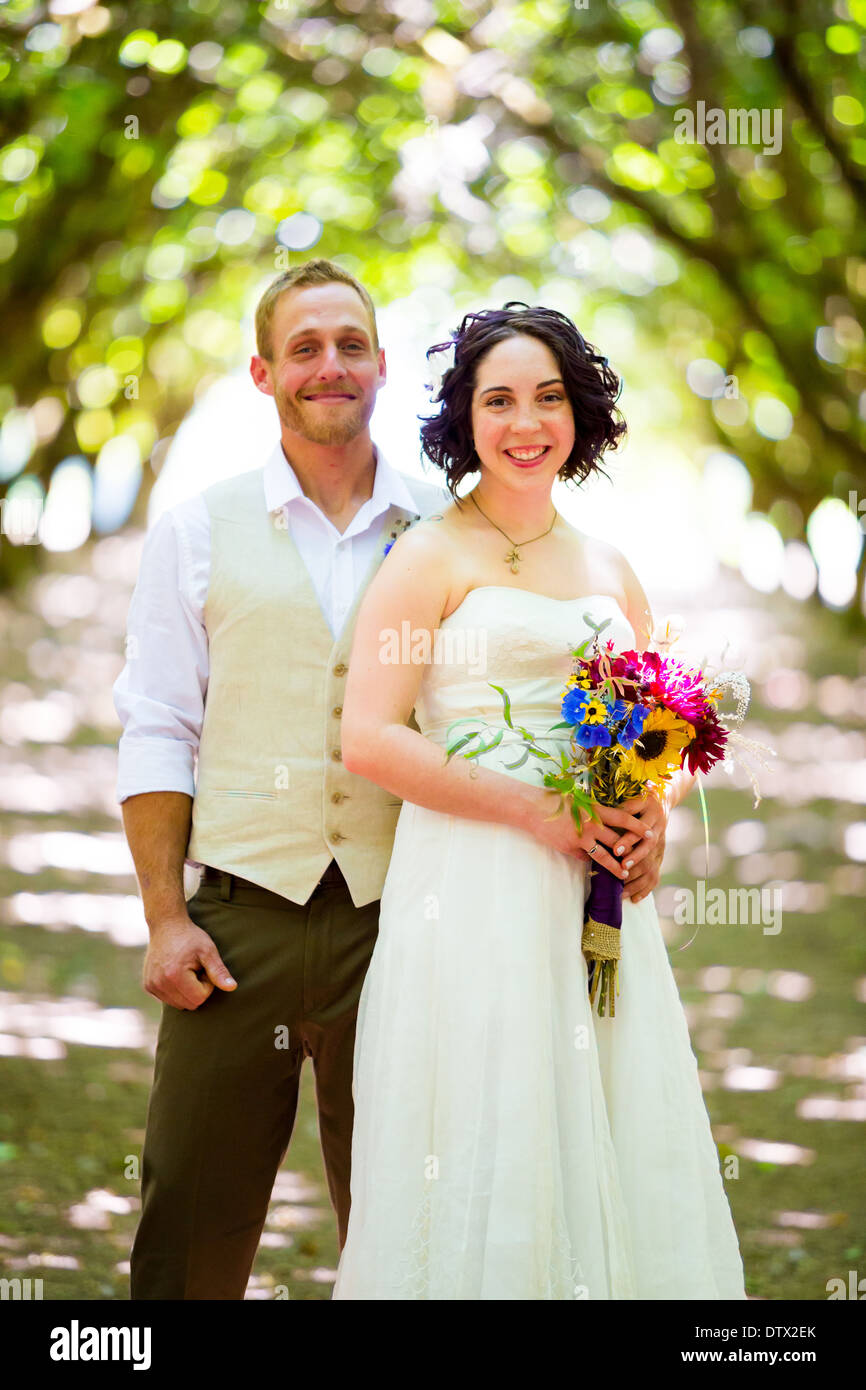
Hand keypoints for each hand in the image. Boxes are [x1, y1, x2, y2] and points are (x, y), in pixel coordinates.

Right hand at [143, 913, 236, 1009]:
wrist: (166, 925)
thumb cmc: (190, 937)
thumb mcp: (208, 951)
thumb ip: (219, 971)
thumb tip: (232, 988)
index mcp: (175, 976)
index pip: (199, 998)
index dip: (207, 985)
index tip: (204, 968)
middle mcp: (159, 984)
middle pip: (189, 1005)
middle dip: (197, 990)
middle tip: (196, 969)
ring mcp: (151, 986)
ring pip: (179, 1005)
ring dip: (186, 991)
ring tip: (186, 971)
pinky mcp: (148, 986)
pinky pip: (168, 999)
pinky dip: (176, 991)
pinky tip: (176, 973)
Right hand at [532, 791, 648, 883]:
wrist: (534, 809)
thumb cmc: (557, 802)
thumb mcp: (580, 802)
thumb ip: (595, 812)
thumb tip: (609, 820)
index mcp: (596, 810)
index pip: (624, 820)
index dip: (639, 828)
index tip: (651, 834)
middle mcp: (591, 825)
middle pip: (617, 841)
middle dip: (630, 852)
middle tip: (643, 859)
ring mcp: (581, 838)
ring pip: (604, 856)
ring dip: (615, 867)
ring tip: (624, 874)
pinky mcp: (570, 848)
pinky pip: (584, 857)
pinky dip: (588, 860)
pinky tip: (591, 863)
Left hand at [602, 791, 668, 904]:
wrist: (661, 801)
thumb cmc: (639, 799)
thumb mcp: (632, 798)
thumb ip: (620, 807)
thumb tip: (599, 812)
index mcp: (652, 814)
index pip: (640, 830)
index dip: (629, 841)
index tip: (616, 850)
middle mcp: (659, 831)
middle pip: (648, 849)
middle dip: (635, 860)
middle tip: (621, 869)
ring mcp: (661, 846)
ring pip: (653, 865)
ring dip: (638, 879)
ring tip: (623, 890)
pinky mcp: (660, 857)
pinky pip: (655, 876)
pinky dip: (645, 889)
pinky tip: (634, 899)